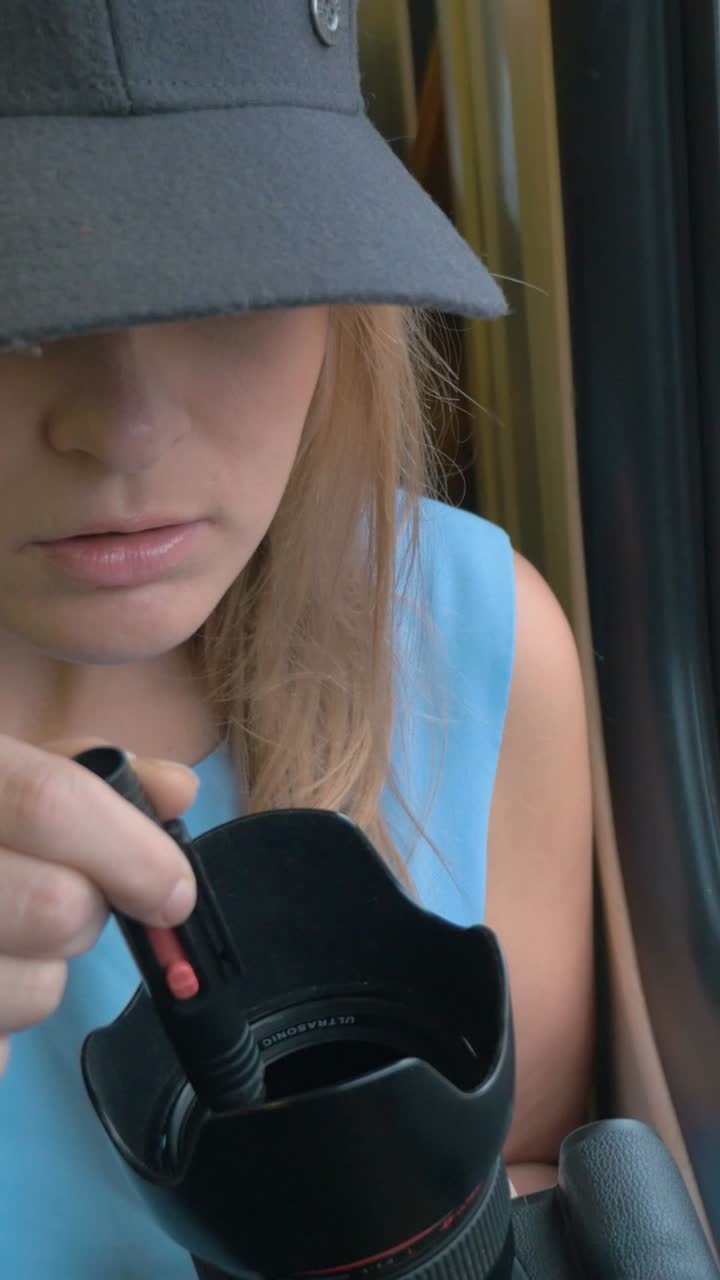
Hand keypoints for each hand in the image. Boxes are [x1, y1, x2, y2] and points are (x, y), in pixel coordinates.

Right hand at [0, 734, 198, 1077]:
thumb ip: (82, 769)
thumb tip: (176, 790)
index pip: (50, 803)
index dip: (131, 851)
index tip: (173, 890)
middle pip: (56, 908)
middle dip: (87, 914)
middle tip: (66, 898)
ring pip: (30, 993)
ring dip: (39, 978)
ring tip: (1, 940)